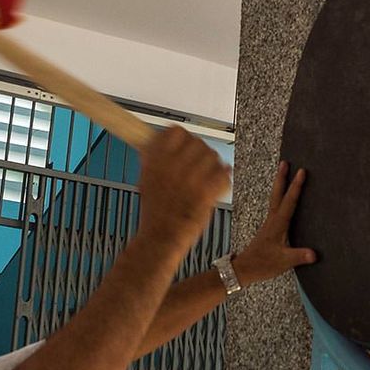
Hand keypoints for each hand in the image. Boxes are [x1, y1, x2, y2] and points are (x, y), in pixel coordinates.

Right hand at [137, 127, 229, 244]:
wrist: (161, 237)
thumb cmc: (155, 213)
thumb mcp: (146, 179)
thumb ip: (155, 159)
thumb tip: (161, 143)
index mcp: (156, 160)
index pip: (176, 132)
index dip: (183, 137)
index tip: (186, 143)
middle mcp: (173, 166)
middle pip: (198, 142)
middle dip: (201, 152)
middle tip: (200, 163)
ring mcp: (190, 179)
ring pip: (213, 156)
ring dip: (214, 164)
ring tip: (209, 175)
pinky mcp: (205, 192)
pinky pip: (223, 174)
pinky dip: (224, 178)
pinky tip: (218, 184)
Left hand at [232, 162, 316, 285]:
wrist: (244, 269)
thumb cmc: (262, 264)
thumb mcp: (284, 261)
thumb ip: (299, 256)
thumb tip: (314, 254)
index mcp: (278, 224)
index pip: (289, 201)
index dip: (296, 186)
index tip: (302, 171)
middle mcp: (272, 220)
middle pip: (277, 194)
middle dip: (282, 178)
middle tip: (285, 162)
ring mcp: (269, 223)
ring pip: (275, 199)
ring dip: (279, 185)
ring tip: (283, 173)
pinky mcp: (269, 228)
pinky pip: (275, 207)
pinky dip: (279, 197)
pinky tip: (282, 198)